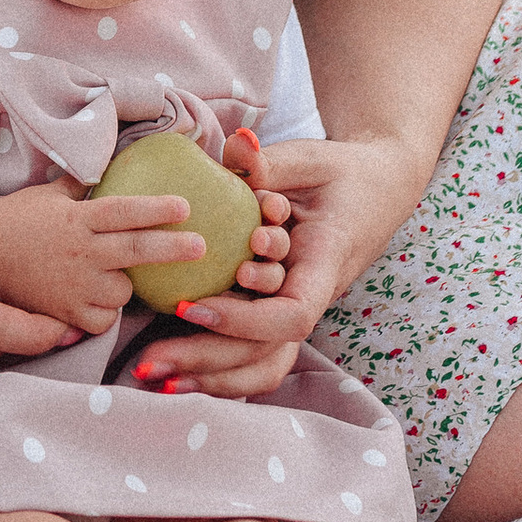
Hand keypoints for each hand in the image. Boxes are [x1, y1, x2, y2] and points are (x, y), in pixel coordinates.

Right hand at [0, 178, 213, 340]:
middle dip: (173, 249)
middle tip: (201, 247)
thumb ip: (79, 184)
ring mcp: (71, 286)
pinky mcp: (62, 315)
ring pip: (122, 292)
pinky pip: (101, 320)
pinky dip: (106, 313)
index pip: (124, 211)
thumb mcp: (45, 194)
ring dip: (129, 286)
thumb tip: (110, 160)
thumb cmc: (10, 221)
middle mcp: (78, 252)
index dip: (156, 208)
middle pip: (136, 252)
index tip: (186, 206)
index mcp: (75, 218)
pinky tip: (102, 301)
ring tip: (122, 276)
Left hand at [129, 132, 426, 400]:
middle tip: (148, 359)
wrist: (374, 191)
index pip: (291, 315)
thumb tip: (238, 145)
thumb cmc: (339, 174)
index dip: (242, 319)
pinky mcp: (273, 307)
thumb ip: (271, 162)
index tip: (190, 305)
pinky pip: (249, 351)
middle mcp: (307, 295)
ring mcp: (291, 306)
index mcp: (323, 265)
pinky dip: (212, 365)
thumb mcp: (310, 160)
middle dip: (206, 357)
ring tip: (151, 376)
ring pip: (259, 361)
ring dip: (207, 374)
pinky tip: (167, 374)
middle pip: (265, 350)